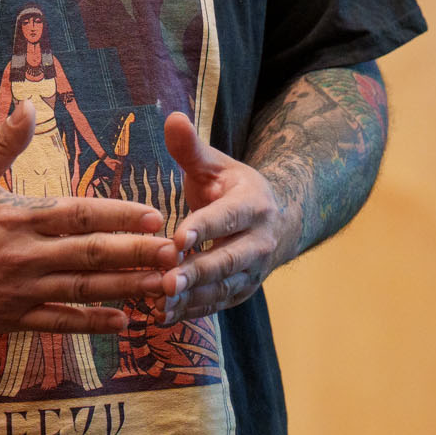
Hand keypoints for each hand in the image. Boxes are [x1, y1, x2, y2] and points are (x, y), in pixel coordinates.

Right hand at [0, 101, 179, 333]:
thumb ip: (3, 142)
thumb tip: (27, 106)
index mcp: (17, 215)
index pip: (79, 215)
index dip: (119, 215)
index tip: (155, 215)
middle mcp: (24, 255)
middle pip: (91, 255)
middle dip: (137, 254)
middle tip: (176, 254)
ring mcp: (19, 290)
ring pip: (84, 292)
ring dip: (127, 290)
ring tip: (164, 288)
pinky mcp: (11, 318)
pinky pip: (61, 323)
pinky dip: (94, 324)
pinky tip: (125, 323)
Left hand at [160, 111, 293, 323]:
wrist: (277, 220)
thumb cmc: (232, 188)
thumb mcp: (215, 164)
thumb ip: (191, 148)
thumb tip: (171, 117)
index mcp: (252, 205)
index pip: (225, 218)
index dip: (202, 228)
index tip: (176, 239)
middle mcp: (259, 242)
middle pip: (226, 260)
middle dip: (196, 273)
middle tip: (165, 282)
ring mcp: (252, 272)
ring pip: (221, 288)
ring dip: (190, 298)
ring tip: (158, 305)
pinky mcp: (240, 292)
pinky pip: (216, 304)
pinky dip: (190, 311)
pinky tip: (162, 317)